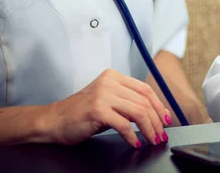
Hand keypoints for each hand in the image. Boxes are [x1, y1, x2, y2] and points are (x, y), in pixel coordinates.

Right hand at [44, 69, 170, 147]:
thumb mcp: (108, 101)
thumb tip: (156, 113)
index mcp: (114, 76)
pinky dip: (132, 136)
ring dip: (149, 129)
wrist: (53, 121)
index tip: (166, 119)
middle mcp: (109, 82)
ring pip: (138, 112)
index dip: (159, 105)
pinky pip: (124, 125)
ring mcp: (103, 95)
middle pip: (144, 101)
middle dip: (157, 120)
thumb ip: (128, 102)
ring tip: (152, 139)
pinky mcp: (98, 110)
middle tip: (161, 134)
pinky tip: (135, 143)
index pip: (145, 89)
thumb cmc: (81, 113)